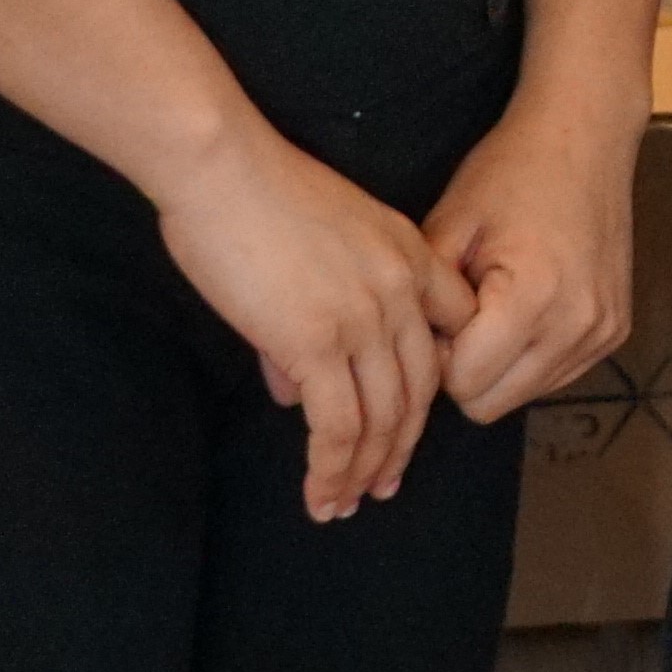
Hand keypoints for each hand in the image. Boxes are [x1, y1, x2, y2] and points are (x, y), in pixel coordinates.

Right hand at [148, 127, 473, 521]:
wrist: (223, 167)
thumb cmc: (254, 195)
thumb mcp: (318, 244)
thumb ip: (319, 313)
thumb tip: (294, 385)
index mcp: (411, 256)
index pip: (448, 335)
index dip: (433, 387)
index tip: (411, 423)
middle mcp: (402, 291)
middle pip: (419, 390)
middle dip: (401, 446)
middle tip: (383, 485)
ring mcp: (365, 319)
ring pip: (382, 418)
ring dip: (364, 470)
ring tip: (344, 504)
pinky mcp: (317, 342)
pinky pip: (337, 426)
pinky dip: (332, 469)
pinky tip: (321, 494)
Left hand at [422, 92, 644, 427]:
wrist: (585, 135)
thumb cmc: (512, 172)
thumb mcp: (449, 225)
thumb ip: (424, 302)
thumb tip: (415, 357)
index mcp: (533, 298)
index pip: (462, 386)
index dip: (436, 354)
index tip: (440, 311)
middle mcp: (578, 324)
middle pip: (492, 404)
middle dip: (465, 369)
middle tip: (461, 314)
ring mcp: (604, 331)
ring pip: (524, 395)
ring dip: (499, 365)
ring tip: (494, 306)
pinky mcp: (617, 330)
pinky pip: (555, 374)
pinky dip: (531, 355)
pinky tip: (527, 307)